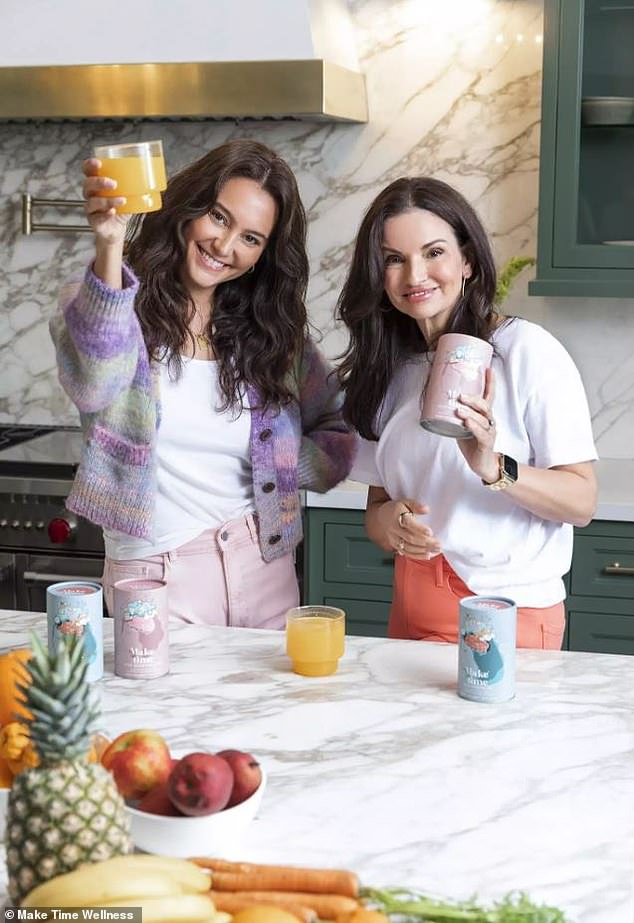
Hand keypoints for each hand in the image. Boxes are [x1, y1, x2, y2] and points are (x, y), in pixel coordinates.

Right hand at [82, 158, 129, 243]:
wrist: (117, 229)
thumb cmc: (120, 209)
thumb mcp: (128, 195)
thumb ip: (134, 186)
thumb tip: (151, 178)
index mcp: (97, 183)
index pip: (88, 170)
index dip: (90, 165)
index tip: (98, 163)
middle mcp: (91, 194)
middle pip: (88, 184)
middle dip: (99, 182)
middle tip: (114, 184)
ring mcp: (91, 207)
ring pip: (93, 201)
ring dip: (107, 200)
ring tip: (122, 200)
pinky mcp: (93, 220)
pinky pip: (96, 216)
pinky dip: (105, 214)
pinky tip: (112, 212)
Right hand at [377, 499, 440, 559]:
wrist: (381, 517)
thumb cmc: (396, 509)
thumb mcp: (405, 502)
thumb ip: (416, 505)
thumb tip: (426, 509)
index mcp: (396, 517)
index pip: (408, 524)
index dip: (419, 529)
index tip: (430, 532)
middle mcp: (394, 530)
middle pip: (410, 538)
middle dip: (425, 542)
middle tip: (438, 543)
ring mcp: (394, 540)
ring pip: (409, 548)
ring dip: (424, 550)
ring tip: (436, 549)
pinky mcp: (396, 546)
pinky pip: (407, 553)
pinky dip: (418, 556)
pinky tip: (428, 555)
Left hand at [455, 367, 499, 482]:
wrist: (483, 464)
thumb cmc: (472, 443)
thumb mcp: (462, 426)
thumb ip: (454, 416)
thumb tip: (436, 402)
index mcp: (484, 415)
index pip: (489, 396)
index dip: (490, 383)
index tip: (488, 369)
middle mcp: (489, 421)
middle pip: (485, 405)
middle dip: (474, 399)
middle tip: (461, 396)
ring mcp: (489, 432)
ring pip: (483, 419)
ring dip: (471, 413)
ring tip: (459, 410)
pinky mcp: (486, 443)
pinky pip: (482, 434)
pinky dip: (474, 427)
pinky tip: (467, 423)